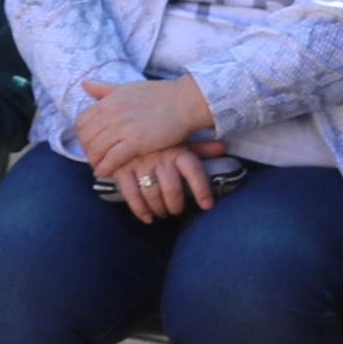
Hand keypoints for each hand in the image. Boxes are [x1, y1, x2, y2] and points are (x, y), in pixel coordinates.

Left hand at [79, 73, 216, 172]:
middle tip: (93, 158)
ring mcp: (122, 128)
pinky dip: (105, 167)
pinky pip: (112, 158)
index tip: (88, 142)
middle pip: (86, 137)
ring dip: (94, 161)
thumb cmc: (159, 94)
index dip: (82, 135)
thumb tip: (84, 84)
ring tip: (98, 167)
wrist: (184, 102)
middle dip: (86, 150)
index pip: (81, 121)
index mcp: (107, 101)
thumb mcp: (127, 87)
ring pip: (96, 149)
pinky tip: (104, 172)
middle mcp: (110, 114)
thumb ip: (105, 89)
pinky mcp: (136, 142)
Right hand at [103, 141, 222, 222]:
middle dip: (175, 205)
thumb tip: (222, 147)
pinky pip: (130, 193)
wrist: (122, 126)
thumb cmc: (157, 139)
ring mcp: (138, 164)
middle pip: (171, 189)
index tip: (206, 205)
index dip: (202, 190)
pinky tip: (147, 217)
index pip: (194, 171)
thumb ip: (200, 147)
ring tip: (162, 213)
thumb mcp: (179, 139)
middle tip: (176, 211)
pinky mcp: (121, 169)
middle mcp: (159, 157)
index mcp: (176, 150)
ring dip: (158, 208)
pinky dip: (139, 209)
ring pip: (152, 193)